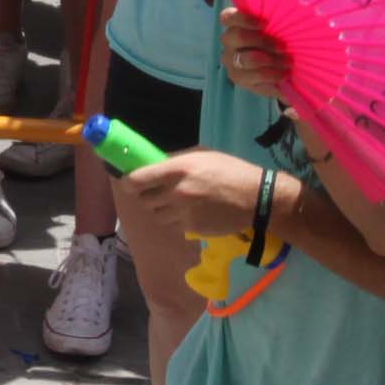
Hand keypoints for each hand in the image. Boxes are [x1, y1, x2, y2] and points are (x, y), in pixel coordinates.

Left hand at [116, 146, 265, 242]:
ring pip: (157, 215)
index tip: (128, 183)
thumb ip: (175, 160)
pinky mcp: (192, 229)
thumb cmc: (230, 170)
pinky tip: (194, 211)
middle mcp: (176, 193)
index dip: (128, 183)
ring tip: (178, 202)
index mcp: (177, 170)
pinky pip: (175, 225)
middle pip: (143, 200)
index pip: (136, 180)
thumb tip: (153, 164)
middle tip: (156, 192)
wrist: (257, 198)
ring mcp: (184, 213)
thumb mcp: (202, 155)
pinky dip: (178, 219)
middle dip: (146, 196)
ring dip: (161, 209)